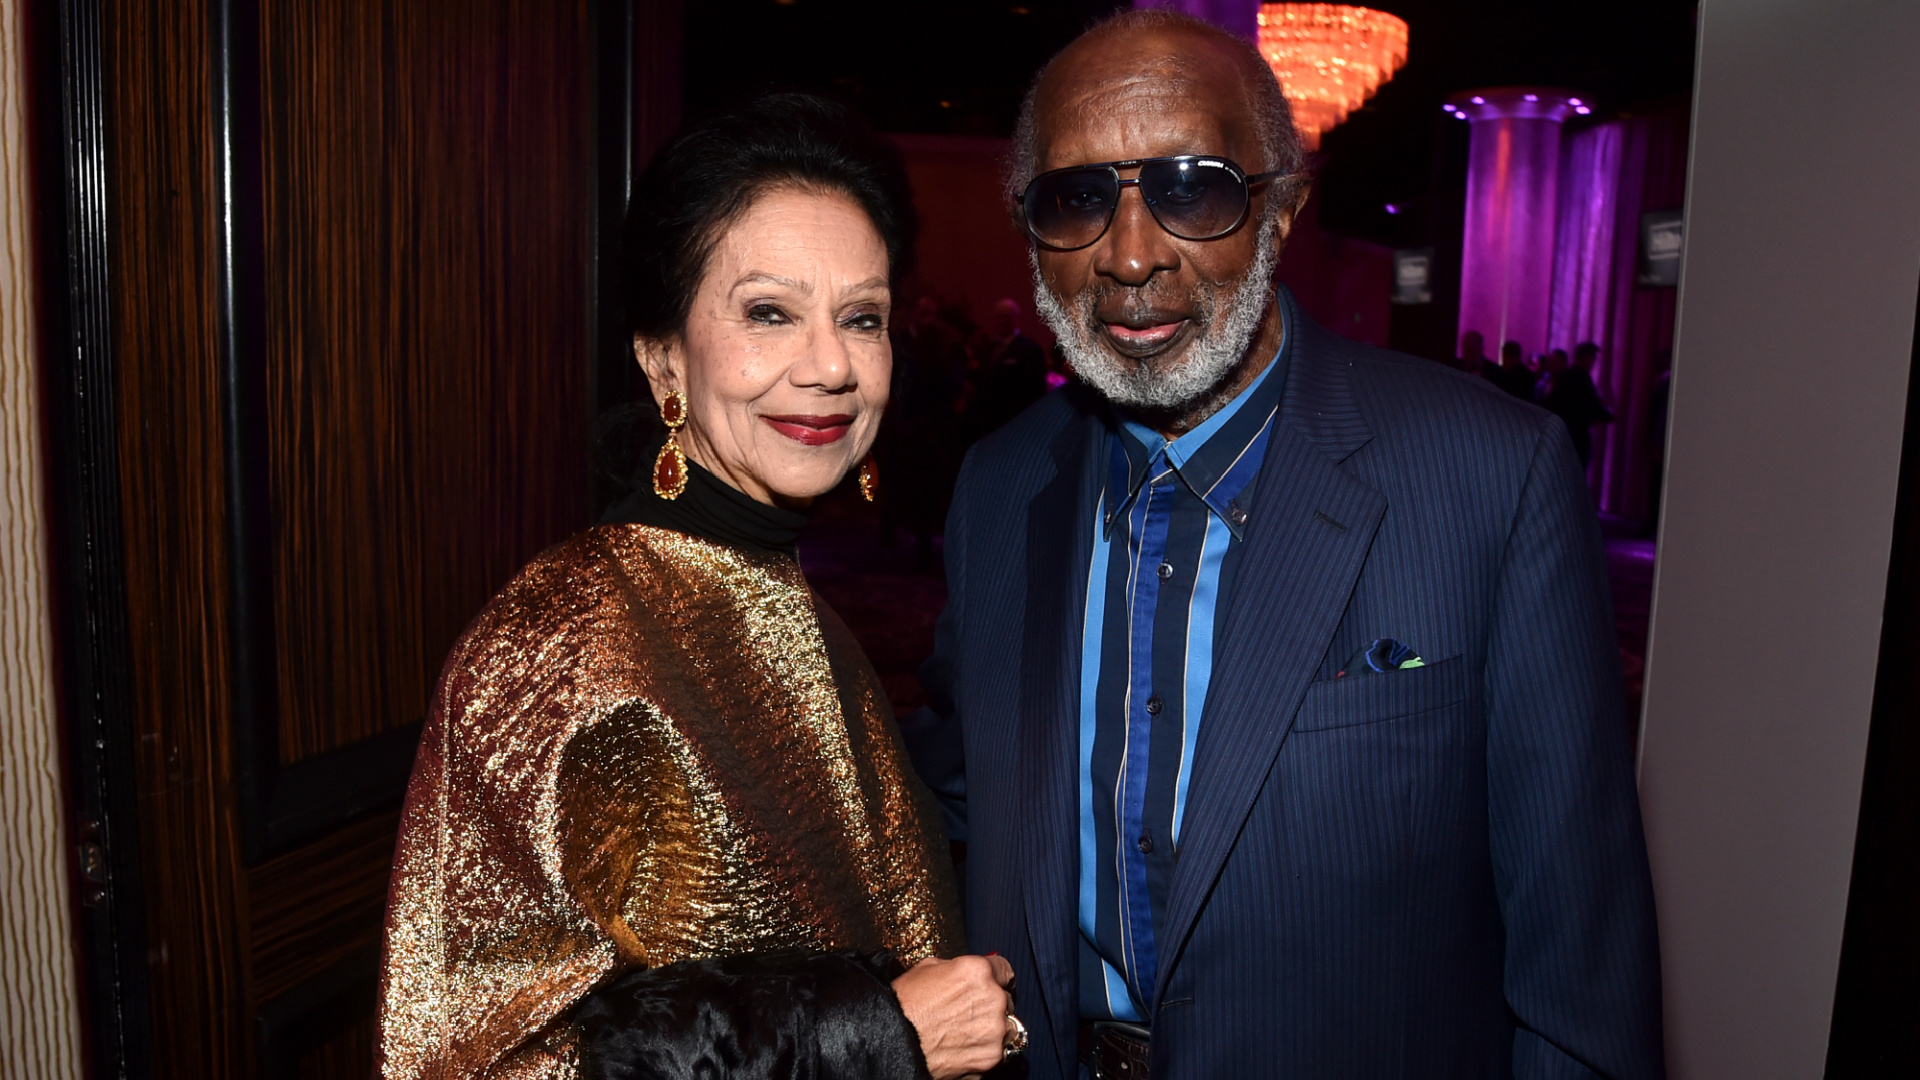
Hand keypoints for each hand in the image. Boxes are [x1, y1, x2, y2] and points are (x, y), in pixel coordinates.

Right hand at [891, 954, 1015, 1079]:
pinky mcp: (992, 1056)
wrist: (894, 1041)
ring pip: (1008, 1026)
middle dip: (992, 1005)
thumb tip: (969, 974)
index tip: (994, 985)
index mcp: (978, 971)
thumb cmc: (905, 1004)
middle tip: (970, 1013)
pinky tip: (965, 1048)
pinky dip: (986, 1050)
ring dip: (994, 1028)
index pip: (1005, 970)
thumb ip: (959, 969)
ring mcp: (995, 1030)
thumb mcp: (928, 969)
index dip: (997, 978)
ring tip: (968, 1033)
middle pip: (1006, 999)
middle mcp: (992, 998)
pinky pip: (1000, 1051)